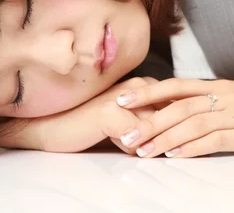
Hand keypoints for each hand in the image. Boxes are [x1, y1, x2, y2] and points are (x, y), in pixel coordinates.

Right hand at [0, 76, 166, 154]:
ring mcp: (124, 97)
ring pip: (154, 131)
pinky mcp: (110, 113)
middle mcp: (137, 85)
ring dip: (146, 144)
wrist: (52, 125)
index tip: (170, 139)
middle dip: (163, 138)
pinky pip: (135, 141)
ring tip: (129, 143)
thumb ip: (152, 119)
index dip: (176, 128)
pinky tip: (115, 143)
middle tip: (148, 144)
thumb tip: (181, 134)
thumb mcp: (128, 117)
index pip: (177, 108)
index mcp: (144, 84)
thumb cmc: (90, 122)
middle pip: (170, 120)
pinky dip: (130, 150)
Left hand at [114, 78, 233, 157]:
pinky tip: (175, 154)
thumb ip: (212, 103)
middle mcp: (225, 96)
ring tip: (143, 151)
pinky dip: (192, 147)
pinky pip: (215, 140)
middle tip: (125, 135)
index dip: (147, 92)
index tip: (122, 99)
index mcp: (220, 86)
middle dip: (148, 120)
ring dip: (164, 137)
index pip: (175, 86)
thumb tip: (180, 113)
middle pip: (178, 106)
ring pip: (193, 123)